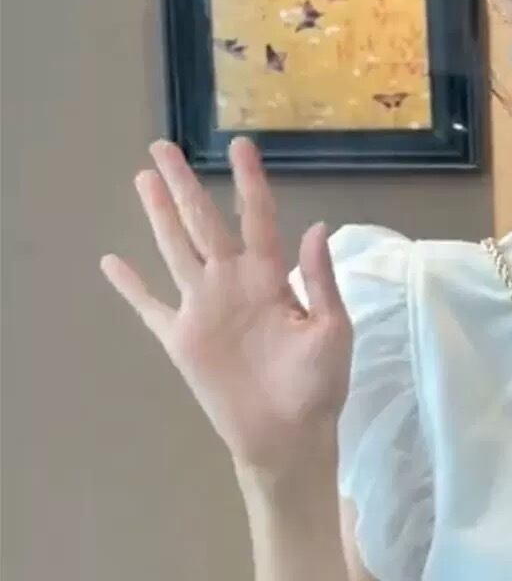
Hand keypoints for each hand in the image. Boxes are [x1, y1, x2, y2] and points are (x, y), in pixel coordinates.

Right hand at [100, 137, 351, 479]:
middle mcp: (232, 283)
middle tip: (164, 146)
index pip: (258, 218)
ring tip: (142, 178)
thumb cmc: (319, 385)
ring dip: (158, 216)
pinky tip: (111, 262)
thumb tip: (316, 228)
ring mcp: (204, 308)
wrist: (290, 434)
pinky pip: (149, 307)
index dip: (250, 182)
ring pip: (175, 249)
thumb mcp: (332, 330)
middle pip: (203, 222)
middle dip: (184, 185)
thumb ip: (321, 281)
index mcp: (270, 278)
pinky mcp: (182, 339)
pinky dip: (130, 287)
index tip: (242, 145)